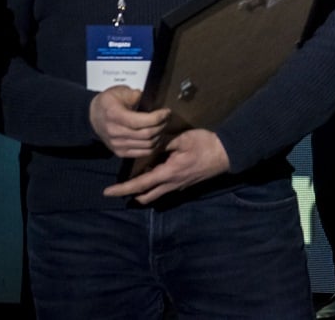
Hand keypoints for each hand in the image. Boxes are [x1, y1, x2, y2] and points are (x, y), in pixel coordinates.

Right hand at [88, 87, 169, 158]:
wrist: (93, 116)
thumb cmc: (108, 102)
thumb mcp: (119, 91)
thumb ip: (134, 94)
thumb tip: (146, 98)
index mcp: (115, 115)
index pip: (141, 121)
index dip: (158, 118)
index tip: (167, 111)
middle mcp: (115, 132)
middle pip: (146, 134)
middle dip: (162, 126)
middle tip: (167, 118)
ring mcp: (117, 145)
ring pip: (147, 145)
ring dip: (159, 136)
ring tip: (163, 126)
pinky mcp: (120, 152)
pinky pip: (142, 153)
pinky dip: (153, 147)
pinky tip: (157, 137)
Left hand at [103, 128, 229, 203]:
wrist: (226, 154)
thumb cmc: (205, 145)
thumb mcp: (183, 139)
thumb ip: (163, 143)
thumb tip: (148, 145)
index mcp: (168, 173)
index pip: (140, 184)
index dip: (123, 189)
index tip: (108, 192)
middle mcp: (171, 184)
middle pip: (145, 196)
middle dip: (129, 194)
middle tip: (116, 190)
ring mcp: (178, 186)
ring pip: (155, 194)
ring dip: (142, 192)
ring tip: (132, 183)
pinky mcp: (184, 184)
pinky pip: (164, 189)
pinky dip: (153, 186)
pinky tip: (152, 174)